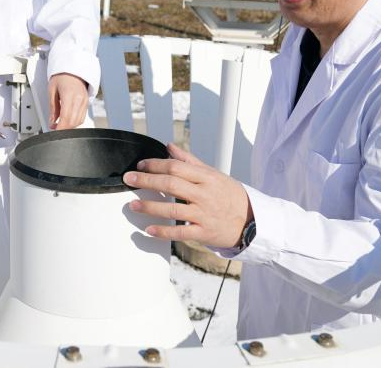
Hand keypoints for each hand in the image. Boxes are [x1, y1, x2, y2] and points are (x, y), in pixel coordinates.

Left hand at [48, 73, 88, 129]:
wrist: (73, 70)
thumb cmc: (62, 77)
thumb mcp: (52, 91)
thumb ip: (53, 108)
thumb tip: (52, 122)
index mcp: (70, 95)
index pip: (66, 118)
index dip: (60, 128)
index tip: (54, 132)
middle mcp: (79, 100)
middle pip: (73, 122)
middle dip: (64, 129)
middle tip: (55, 129)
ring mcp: (85, 101)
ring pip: (79, 121)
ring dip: (69, 126)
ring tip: (60, 124)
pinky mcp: (87, 103)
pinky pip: (82, 117)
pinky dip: (75, 121)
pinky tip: (68, 120)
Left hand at [123, 144, 252, 247]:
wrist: (252, 221)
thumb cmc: (229, 195)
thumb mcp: (213, 174)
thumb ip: (189, 161)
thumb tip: (169, 146)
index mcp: (206, 177)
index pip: (176, 167)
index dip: (155, 165)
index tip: (140, 165)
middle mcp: (204, 194)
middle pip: (171, 185)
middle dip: (146, 181)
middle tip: (129, 179)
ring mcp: (204, 214)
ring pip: (173, 209)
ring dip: (150, 207)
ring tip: (133, 205)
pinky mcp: (204, 233)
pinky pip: (180, 232)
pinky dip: (163, 231)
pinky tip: (149, 229)